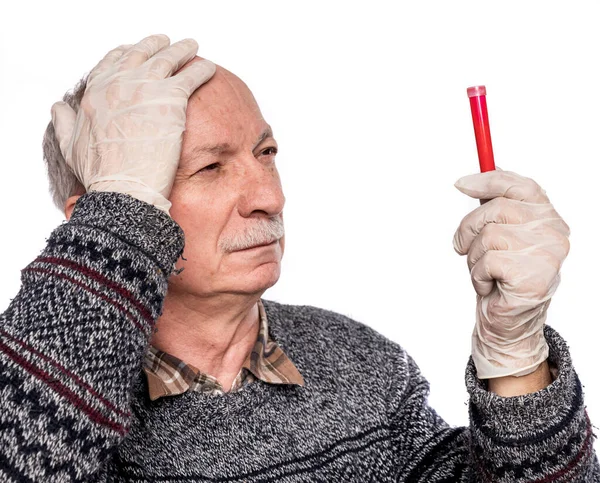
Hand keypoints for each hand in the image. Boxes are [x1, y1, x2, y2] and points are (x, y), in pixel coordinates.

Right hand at [51, 34, 215, 212]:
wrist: (125, 189)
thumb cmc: (100, 176)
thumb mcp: (70, 147)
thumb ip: (64, 123)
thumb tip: (57, 107)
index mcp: (95, 93)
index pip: (111, 62)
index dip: (124, 53)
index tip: (134, 50)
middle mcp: (118, 84)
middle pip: (140, 53)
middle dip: (154, 44)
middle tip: (166, 43)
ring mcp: (145, 88)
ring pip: (168, 58)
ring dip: (182, 50)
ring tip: (191, 47)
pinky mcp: (171, 99)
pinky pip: (191, 75)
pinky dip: (201, 69)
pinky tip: (209, 68)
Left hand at [453, 170, 569, 378]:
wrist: (507, 320)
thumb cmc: (501, 275)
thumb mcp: (497, 234)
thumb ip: (493, 206)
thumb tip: (473, 177)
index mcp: (548, 217)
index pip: (520, 186)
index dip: (487, 181)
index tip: (459, 184)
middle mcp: (554, 232)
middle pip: (497, 208)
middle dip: (469, 227)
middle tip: (463, 246)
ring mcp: (547, 255)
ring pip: (489, 235)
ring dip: (474, 256)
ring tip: (484, 271)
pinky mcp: (532, 277)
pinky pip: (487, 261)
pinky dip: (478, 275)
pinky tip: (490, 286)